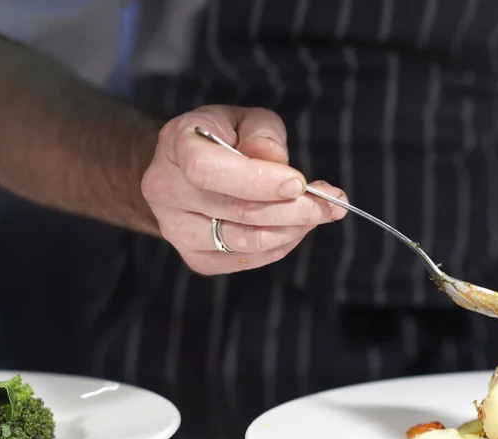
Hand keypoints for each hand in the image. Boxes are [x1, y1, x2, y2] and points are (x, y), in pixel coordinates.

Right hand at [140, 105, 346, 274]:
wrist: (185, 170)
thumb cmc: (222, 138)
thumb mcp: (245, 119)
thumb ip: (263, 135)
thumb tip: (276, 162)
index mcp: (176, 145)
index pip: (208, 169)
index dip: (258, 181)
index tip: (299, 184)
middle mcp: (166, 190)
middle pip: (237, 211)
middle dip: (295, 210)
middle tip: (331, 203)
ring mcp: (176, 229)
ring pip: (245, 242)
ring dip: (293, 230)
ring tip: (319, 213)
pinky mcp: (195, 257)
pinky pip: (246, 260)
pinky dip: (280, 245)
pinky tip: (295, 227)